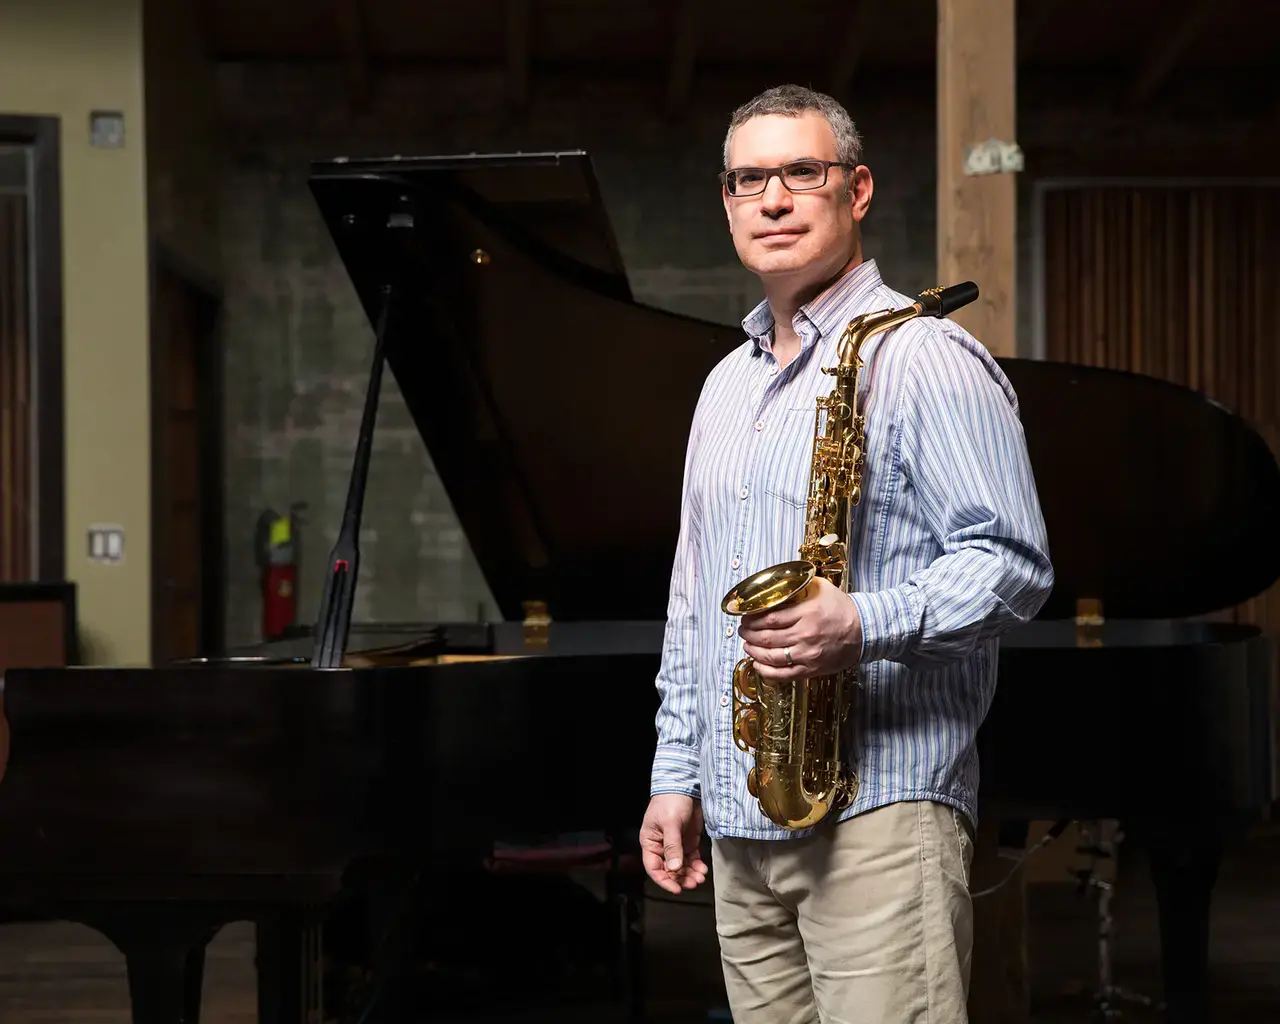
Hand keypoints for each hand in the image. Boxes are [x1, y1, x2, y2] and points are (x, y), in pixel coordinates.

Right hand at [639, 794, 707, 893]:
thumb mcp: (670, 824)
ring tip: (700, 877)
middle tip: (692, 883)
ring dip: (690, 874)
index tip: (676, 888)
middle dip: (680, 879)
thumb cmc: (670, 801)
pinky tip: (702, 869)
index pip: (654, 868)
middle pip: (669, 870)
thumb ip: (672, 846)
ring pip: (681, 867)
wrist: (686, 786)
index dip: (664, 880)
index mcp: (650, 842)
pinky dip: (697, 866)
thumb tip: (674, 867)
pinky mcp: (688, 842)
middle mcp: (662, 846)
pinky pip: (692, 859)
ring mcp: (676, 845)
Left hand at [738, 576, 861, 680]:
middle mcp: (805, 635)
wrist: (864, 631)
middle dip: (748, 634)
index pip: (769, 618)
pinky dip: (766, 671)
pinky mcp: (811, 669)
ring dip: (753, 651)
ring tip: (747, 645)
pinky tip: (757, 665)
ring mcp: (808, 655)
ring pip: (771, 656)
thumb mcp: (821, 589)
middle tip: (742, 630)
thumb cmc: (841, 609)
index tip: (745, 617)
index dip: (752, 619)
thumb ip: (798, 587)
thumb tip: (775, 585)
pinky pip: (783, 674)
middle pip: (766, 637)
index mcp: (807, 613)